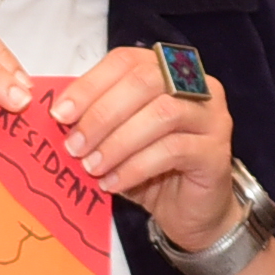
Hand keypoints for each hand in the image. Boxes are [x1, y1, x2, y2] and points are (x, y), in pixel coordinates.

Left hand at [46, 45, 239, 247]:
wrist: (190, 213)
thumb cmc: (151, 170)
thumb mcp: (117, 138)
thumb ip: (96, 118)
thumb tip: (58, 115)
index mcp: (167, 71)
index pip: (126, 61)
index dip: (89, 84)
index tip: (59, 114)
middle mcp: (196, 86)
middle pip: (144, 81)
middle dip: (101, 114)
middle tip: (74, 145)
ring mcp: (211, 116)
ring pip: (161, 114)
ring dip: (117, 142)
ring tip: (91, 167)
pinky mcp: (216, 151)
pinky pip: (172, 150)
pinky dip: (134, 167)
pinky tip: (113, 183)